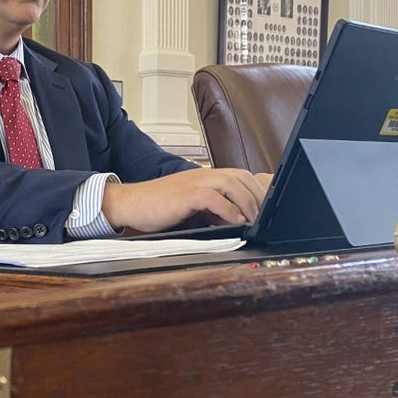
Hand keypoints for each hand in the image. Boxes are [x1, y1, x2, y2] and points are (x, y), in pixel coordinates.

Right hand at [101, 168, 271, 233]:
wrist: (130, 203)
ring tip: (254, 219)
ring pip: (232, 184)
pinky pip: (214, 198)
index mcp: (205, 177)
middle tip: (265, 216)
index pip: (240, 175)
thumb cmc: (158, 207)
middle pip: (241, 177)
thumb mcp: (191, 205)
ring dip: (247, 202)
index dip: (257, 189)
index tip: (267, 207)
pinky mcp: (186, 194)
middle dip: (258, 196)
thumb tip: (233, 220)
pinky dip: (229, 210)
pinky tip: (236, 221)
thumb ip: (211, 208)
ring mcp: (194, 183)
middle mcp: (203, 175)